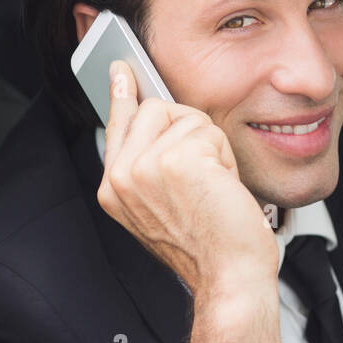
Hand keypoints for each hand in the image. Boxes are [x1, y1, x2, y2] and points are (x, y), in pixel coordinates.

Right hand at [97, 59, 281, 342]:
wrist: (229, 274)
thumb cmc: (209, 244)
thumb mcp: (166, 204)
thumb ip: (151, 162)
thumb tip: (152, 112)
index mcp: (113, 190)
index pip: (117, 125)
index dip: (121, 93)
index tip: (121, 68)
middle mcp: (121, 177)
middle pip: (155, 109)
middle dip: (190, 133)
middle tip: (202, 180)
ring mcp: (145, 167)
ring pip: (185, 116)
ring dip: (210, 146)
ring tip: (211, 187)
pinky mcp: (177, 160)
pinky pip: (208, 130)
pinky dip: (225, 156)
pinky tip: (221, 187)